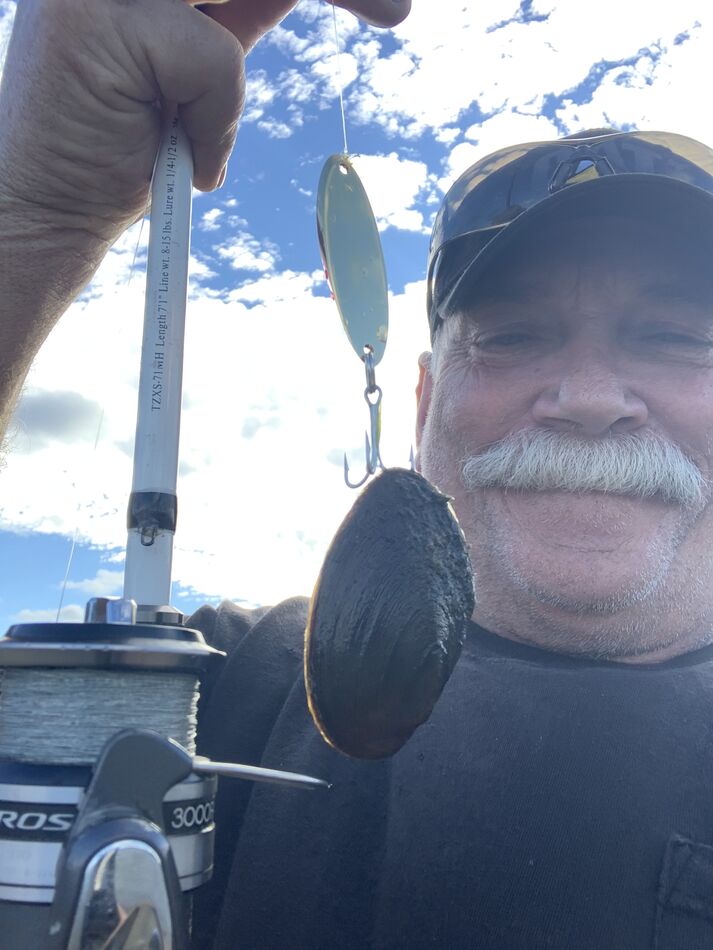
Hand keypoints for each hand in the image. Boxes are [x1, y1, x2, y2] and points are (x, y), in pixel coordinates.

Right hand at [0, 0, 409, 247]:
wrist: (53, 207)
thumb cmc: (125, 142)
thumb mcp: (195, 61)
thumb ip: (238, 10)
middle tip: (397, 9)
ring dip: (233, 79)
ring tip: (196, 141)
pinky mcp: (99, 16)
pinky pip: (212, 58)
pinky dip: (213, 119)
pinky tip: (179, 155)